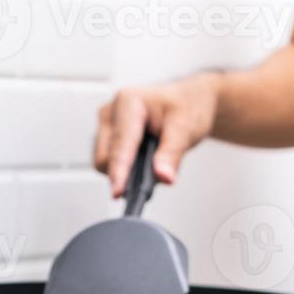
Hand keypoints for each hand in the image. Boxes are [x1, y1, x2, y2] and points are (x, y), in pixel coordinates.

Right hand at [94, 74, 220, 197]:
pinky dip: (125, 168)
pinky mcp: (107, 136)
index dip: (119, 171)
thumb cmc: (187, 106)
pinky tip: (143, 161)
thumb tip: (163, 177)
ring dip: (125, 171)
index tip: (118, 192)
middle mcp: (111, 112)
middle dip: (124, 173)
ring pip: (104, 162)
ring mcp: (106, 124)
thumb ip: (172, 153)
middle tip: (154, 176)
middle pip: (105, 157)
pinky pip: (108, 161)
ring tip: (152, 162)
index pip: (120, 144)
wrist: (189, 101)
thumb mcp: (186, 128)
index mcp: (127, 102)